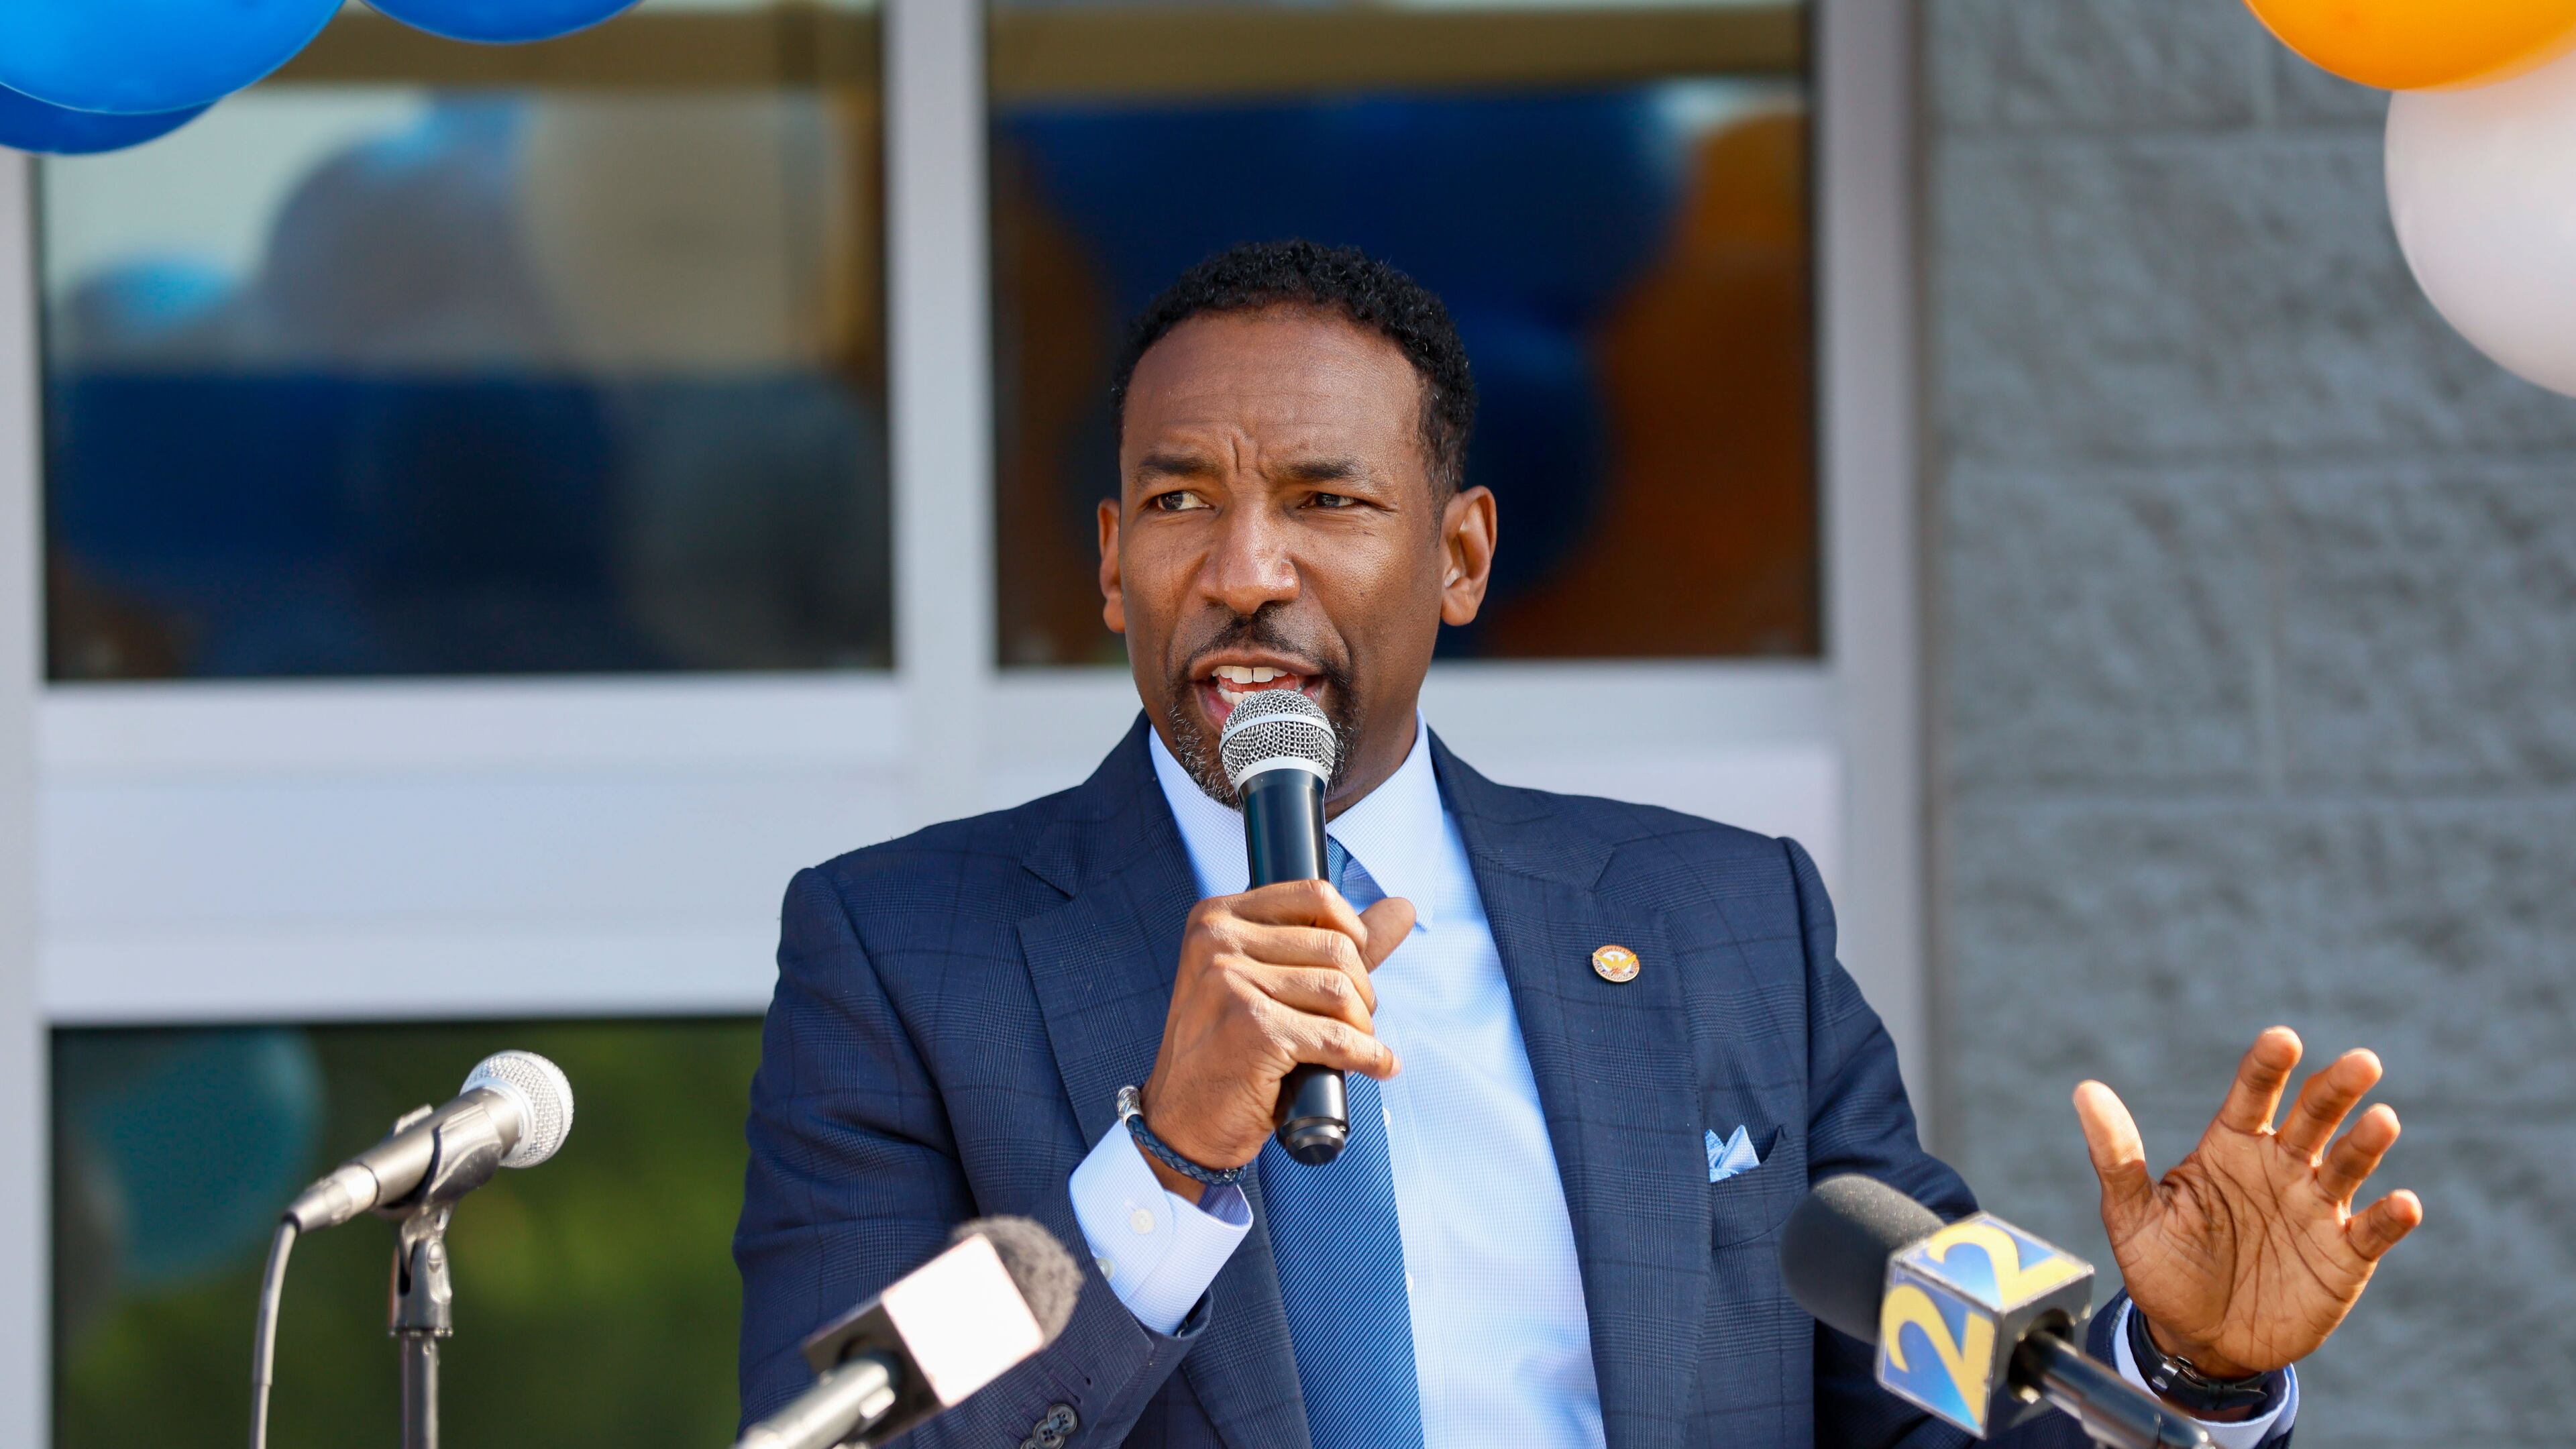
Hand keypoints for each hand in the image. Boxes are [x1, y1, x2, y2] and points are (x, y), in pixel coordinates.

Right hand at [1136, 879, 1414, 1196]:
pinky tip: (1376, 1066)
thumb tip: (1401, 908)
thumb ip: (1330, 940)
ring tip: (1355, 1046)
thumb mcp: (1267, 980)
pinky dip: (1368, 1057)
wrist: (1182, 1120)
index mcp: (1216, 918)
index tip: (1355, 970)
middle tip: (1352, 1023)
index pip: (1315, 896)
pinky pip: (1338, 1038)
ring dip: (1363, 1027)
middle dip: (1361, 991)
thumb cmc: (1226, 1049)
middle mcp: (1217, 942)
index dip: (1353, 934)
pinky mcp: (1253, 1028)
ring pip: (1340, 991)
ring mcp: (1230, 983)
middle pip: (1336, 947)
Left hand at [2074, 1027, 2423, 1379]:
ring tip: (2384, 1120)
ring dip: (2367, 1142)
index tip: (2282, 1040)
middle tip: (2360, 1062)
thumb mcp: (2132, 1215)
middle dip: (2335, 1089)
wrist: (2197, 1339)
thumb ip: (2116, 1156)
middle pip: (2312, 1118)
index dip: (2267, 1067)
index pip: (2251, 1095)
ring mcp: (2316, 1208)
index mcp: (2230, 1147)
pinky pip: (2373, 1231)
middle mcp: (2280, 1166)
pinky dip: (2390, 1217)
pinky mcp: (2345, 1255)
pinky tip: (2404, 1203)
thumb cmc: (2163, 1267)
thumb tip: (2085, 1090)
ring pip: (2348, 1164)